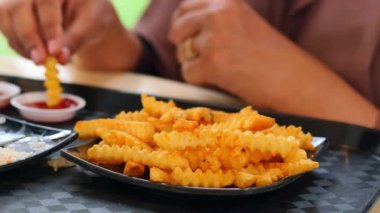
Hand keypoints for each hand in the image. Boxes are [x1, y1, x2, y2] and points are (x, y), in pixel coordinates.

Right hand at [0, 0, 123, 64]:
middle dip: (29, 38)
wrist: (83, 11)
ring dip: (21, 43)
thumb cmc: (89, 13)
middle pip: (18, 7)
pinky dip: (18, 44)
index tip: (54, 50)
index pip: (46, 1)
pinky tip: (35, 54)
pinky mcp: (10, 8)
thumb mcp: (91, 24)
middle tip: (41, 61)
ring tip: (41, 60)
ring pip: (5, 16)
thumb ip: (76, 39)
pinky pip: (5, 25)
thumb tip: (60, 58)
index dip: (48, 26)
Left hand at [169, 0, 294, 108]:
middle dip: (183, 46)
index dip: (181, 26)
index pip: (185, 8)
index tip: (185, 38)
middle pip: (177, 29)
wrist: (294, 80)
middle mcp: (217, 14)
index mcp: (225, 1)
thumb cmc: (270, 56)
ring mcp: (214, 37)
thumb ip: (215, 19)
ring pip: (182, 53)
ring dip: (193, 64)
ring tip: (220, 69)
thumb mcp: (242, 23)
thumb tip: (177, 29)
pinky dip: (199, 80)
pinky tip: (220, 80)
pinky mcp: (212, 62)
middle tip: (202, 59)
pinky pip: (187, 73)